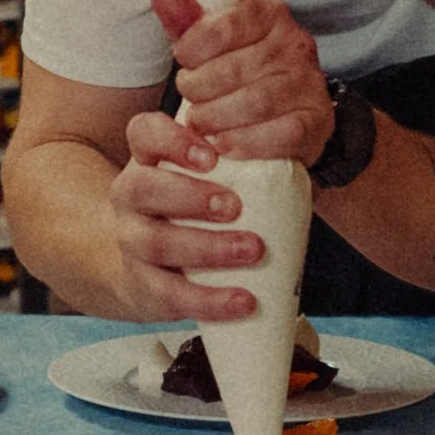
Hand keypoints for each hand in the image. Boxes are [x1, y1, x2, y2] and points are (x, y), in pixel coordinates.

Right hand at [107, 105, 263, 322]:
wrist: (147, 268)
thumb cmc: (189, 213)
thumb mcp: (201, 180)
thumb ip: (238, 168)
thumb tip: (304, 172)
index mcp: (147, 161)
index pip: (144, 133)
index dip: (172, 141)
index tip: (212, 156)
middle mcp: (130, 197)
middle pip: (142, 188)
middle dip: (190, 196)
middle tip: (235, 206)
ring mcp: (131, 242)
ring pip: (155, 242)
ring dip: (208, 247)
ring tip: (252, 249)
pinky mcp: (142, 286)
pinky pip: (170, 294)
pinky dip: (210, 300)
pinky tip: (243, 301)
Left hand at [152, 0, 333, 165]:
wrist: (276, 116)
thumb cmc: (236, 73)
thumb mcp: (207, 43)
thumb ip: (184, 19)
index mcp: (269, 15)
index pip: (226, 24)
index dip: (195, 46)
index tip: (183, 60)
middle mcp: (296, 44)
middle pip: (236, 68)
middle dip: (200, 88)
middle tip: (189, 98)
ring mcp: (310, 84)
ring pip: (256, 102)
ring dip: (216, 117)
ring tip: (200, 122)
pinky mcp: (317, 121)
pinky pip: (283, 134)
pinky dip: (246, 142)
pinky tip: (224, 144)